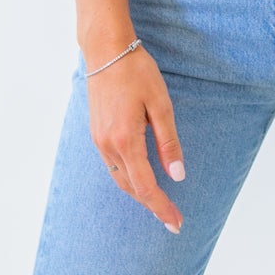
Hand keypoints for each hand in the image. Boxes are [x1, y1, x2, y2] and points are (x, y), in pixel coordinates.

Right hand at [84, 39, 186, 231]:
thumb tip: (177, 175)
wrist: (105, 51)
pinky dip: (128, 179)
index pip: (146, 186)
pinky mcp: (97, 133)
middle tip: (173, 220)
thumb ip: (168, 142)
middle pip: (131, 188)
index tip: (176, 223)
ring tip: (159, 204)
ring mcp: (99, 140)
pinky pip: (113, 166)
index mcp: (126, 140)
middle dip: (152, 206)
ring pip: (120, 179)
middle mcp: (108, 145)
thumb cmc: (136, 72)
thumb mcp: (161, 105)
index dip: (161, 207)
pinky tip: (140, 180)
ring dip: (139, 194)